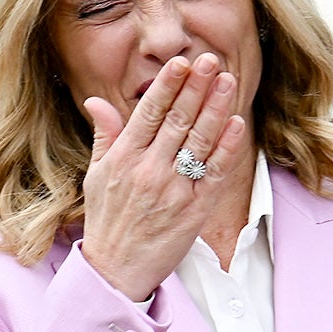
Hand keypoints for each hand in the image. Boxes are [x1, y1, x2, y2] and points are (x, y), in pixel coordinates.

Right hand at [76, 53, 249, 301]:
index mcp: (123, 158)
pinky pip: (214, 173)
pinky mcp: (194, 210)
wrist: (115, 271)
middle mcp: (147, 170)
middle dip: (195, 88)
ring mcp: (172, 190)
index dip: (167, 85)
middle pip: (177, 121)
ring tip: (228, 81)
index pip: (148, 113)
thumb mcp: (97, 175)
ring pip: (198, 141)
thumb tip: (97, 101)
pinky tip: (236, 123)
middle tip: (211, 60)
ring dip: (215, 108)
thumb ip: (104, 136)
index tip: (181, 62)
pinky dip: (226, 147)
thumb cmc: (108, 220)